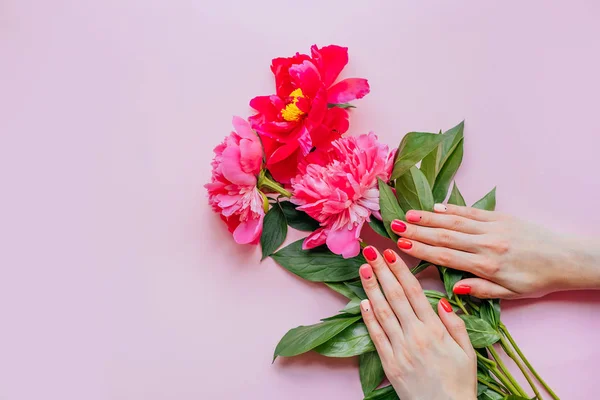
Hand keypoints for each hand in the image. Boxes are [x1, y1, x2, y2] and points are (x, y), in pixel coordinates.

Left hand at [359, 246, 475, 399]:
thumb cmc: (459, 382)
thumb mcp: (468, 352)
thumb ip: (456, 325)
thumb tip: (443, 301)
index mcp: (435, 330)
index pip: (414, 292)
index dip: (401, 271)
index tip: (391, 253)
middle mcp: (415, 335)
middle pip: (395, 296)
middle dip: (382, 271)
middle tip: (371, 251)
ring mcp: (399, 349)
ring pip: (382, 312)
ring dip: (371, 288)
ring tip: (363, 268)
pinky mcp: (389, 363)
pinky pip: (376, 336)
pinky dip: (368, 317)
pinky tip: (363, 301)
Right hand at [390, 204, 599, 298]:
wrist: (567, 258)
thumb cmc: (538, 279)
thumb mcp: (512, 293)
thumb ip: (482, 290)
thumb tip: (455, 287)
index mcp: (487, 265)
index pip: (446, 257)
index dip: (421, 250)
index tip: (401, 245)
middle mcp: (486, 244)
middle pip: (444, 237)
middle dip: (417, 231)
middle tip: (394, 226)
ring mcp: (492, 228)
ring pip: (454, 222)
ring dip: (428, 218)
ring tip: (407, 215)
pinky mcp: (500, 217)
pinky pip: (471, 212)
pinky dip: (451, 209)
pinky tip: (435, 208)